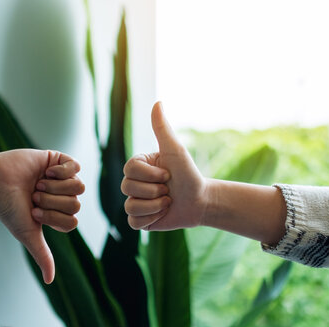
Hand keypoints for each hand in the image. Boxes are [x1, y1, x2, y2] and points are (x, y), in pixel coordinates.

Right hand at [0, 150, 84, 283]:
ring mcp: (61, 177)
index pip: (73, 221)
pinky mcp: (58, 160)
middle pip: (77, 204)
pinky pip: (76, 166)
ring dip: (56, 187)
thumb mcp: (28, 234)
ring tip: (38, 184)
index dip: (54, 217)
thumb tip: (50, 281)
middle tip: (34, 196)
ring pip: (79, 186)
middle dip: (53, 202)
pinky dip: (61, 171)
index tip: (34, 212)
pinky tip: (46, 171)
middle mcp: (60, 196)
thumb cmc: (8, 208)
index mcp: (56, 213)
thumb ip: (42, 255)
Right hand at [121, 102, 208, 230]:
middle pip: (127, 188)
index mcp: (137, 166)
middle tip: (168, 189)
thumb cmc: (188, 173)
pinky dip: (152, 218)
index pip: (129, 170)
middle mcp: (133, 183)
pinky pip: (134, 222)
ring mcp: (135, 202)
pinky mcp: (140, 220)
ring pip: (130, 206)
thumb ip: (162, 128)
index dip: (150, 175)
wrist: (201, 201)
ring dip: (155, 205)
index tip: (167, 174)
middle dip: (154, 190)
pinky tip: (163, 213)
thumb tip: (157, 102)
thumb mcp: (175, 150)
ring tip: (168, 201)